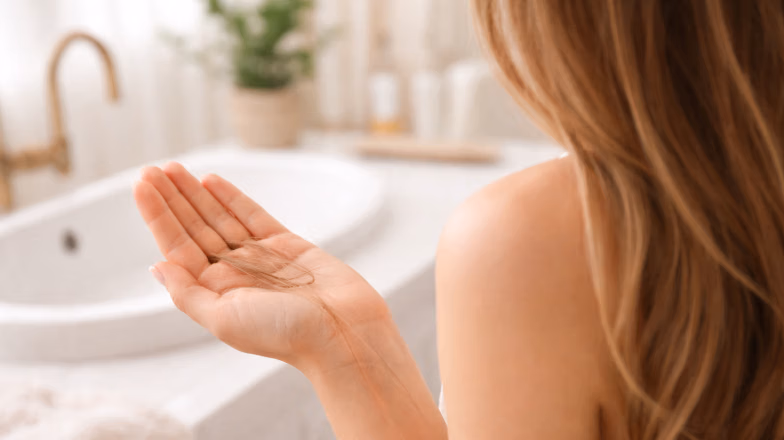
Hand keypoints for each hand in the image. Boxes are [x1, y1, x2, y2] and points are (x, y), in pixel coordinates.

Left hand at [133, 163, 390, 368]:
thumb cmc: (286, 334)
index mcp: (216, 293)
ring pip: (220, 217)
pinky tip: (212, 182)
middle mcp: (234, 273)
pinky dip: (232, 198)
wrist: (342, 331)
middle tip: (152, 169)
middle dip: (172, 198)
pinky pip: (253, 216)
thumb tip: (157, 267)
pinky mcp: (287, 245)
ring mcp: (260, 257)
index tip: (142, 185)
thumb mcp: (224, 320)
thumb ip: (188, 294)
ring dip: (196, 193)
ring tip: (174, 169)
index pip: (178, 246)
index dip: (158, 215)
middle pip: (195, 227)